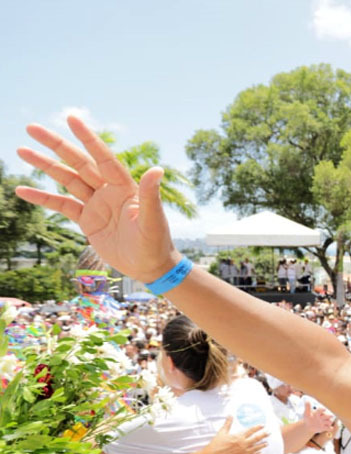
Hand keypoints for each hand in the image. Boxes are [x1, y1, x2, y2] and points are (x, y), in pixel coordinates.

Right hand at [16, 116, 179, 281]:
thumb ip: (150, 195)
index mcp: (124, 187)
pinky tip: (22, 191)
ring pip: (66, 179)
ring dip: (45, 166)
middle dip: (56, 145)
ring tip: (22, 151)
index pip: (103, 158)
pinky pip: (61, 205)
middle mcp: (108, 191)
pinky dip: (42, 198)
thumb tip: (157, 169)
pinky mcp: (87, 220)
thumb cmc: (155, 242)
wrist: (149, 266)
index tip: (71, 119)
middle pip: (78, 162)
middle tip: (31, 128)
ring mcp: (96, 204)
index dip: (88, 139)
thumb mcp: (152, 220)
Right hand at [203, 417, 267, 453]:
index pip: (250, 430)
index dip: (257, 427)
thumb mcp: (222, 432)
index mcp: (238, 437)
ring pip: (256, 448)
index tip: (262, 425)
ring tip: (267, 443)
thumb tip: (230, 415)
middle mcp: (243, 444)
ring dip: (262, 445)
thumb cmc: (216, 445)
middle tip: (269, 432)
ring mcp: (243, 452)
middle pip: (256, 438)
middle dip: (263, 435)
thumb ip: (228, 424)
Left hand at [302, 403, 333, 433]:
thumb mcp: (306, 413)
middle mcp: (322, 417)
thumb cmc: (308, 418)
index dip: (322, 410)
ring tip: (328, 423)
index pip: (320, 410)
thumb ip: (307, 407)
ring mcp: (324, 422)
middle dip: (329, 416)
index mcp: (318, 413)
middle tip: (331, 416)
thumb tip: (307, 400)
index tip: (324, 409)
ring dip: (329, 422)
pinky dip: (330, 428)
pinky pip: (329, 428)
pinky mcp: (325, 427)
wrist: (309, 426)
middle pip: (327, 415)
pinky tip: (331, 428)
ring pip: (329, 421)